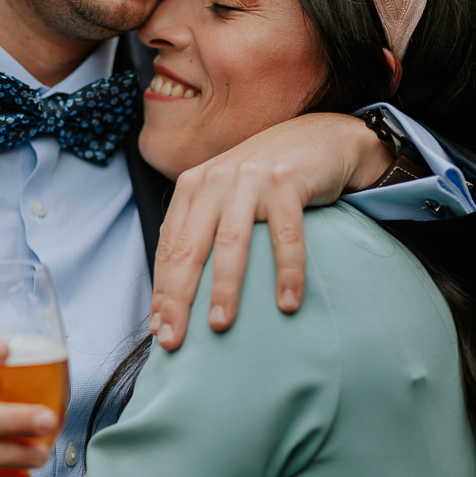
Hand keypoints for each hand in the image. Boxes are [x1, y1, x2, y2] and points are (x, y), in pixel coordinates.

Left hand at [149, 112, 390, 349]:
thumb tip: (182, 292)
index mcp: (192, 187)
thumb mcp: (226, 196)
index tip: (157, 327)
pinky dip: (287, 271)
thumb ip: (203, 230)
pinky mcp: (286, 182)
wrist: (318, 137)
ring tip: (220, 325)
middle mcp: (215, 181)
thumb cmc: (266, 180)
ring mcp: (249, 180)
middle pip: (190, 248)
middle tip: (173, 339)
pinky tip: (287, 304)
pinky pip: (285, 236)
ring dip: (225, 287)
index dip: (162, 289)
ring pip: (231, 242)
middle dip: (178, 297)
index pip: (170, 247)